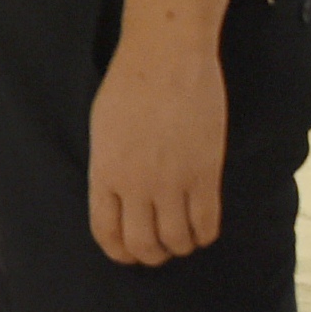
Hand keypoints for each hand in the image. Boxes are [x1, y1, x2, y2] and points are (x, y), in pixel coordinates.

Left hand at [89, 23, 226, 264]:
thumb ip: (110, 167)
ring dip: (180, 246)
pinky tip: (203, 227)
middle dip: (151, 255)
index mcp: (104, 171)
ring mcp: (172, 181)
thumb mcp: (103, 129)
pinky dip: (205, 234)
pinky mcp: (205, 174)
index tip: (128, 252)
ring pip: (178, 241)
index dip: (119, 251)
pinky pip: (207, 224)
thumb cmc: (129, 84)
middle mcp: (136, 184)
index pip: (106, 232)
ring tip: (182, 236)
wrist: (166, 56)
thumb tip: (121, 199)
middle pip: (143, 246)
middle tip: (159, 248)